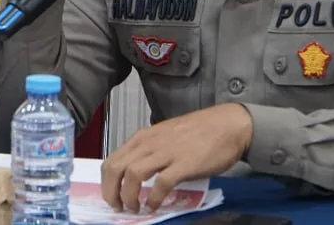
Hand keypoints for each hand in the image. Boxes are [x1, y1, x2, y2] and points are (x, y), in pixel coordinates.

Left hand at [101, 103, 252, 212]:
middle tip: (118, 207)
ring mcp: (166, 152)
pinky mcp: (184, 163)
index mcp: (142, 138)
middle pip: (116, 168)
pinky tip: (155, 206)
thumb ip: (148, 151)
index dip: (106, 183)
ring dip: (129, 196)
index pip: (111, 160)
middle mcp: (149, 143)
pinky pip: (162, 183)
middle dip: (111, 192)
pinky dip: (155, 197)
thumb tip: (134, 174)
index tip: (111, 196)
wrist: (227, 125)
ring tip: (134, 208)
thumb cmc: (197, 132)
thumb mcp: (163, 137)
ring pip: (133, 174)